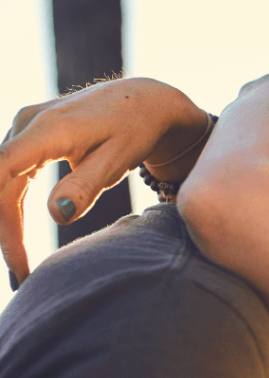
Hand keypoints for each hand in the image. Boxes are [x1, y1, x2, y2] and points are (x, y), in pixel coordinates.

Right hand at [0, 78, 207, 283]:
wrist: (145, 101)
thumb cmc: (135, 130)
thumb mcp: (117, 160)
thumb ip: (87, 186)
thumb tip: (57, 216)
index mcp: (47, 129)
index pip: (2, 176)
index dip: (3, 221)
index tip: (16, 260)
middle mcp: (27, 122)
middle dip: (5, 232)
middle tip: (21, 277)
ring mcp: (25, 125)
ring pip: (1, 181)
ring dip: (6, 223)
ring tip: (19, 266)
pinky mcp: (30, 134)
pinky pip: (11, 174)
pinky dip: (12, 206)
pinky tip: (16, 237)